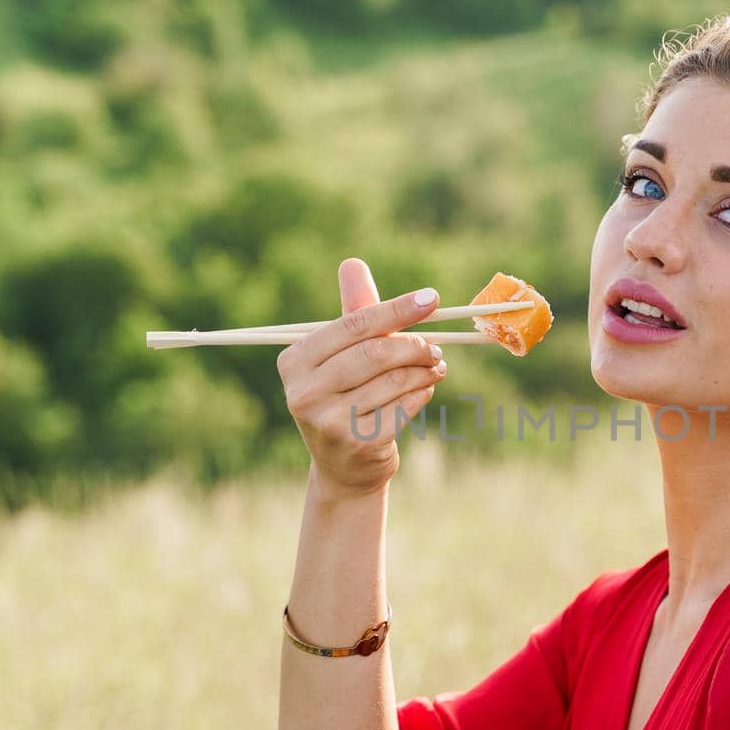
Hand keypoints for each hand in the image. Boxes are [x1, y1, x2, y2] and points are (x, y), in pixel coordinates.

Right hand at [276, 257, 446, 497]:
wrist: (344, 467)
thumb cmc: (346, 396)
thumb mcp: (343, 355)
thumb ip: (353, 311)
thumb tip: (352, 263)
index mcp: (294, 360)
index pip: (353, 324)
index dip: (397, 309)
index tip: (432, 299)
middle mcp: (303, 391)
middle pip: (375, 353)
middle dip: (414, 345)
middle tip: (435, 347)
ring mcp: (328, 421)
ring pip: (394, 380)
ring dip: (424, 370)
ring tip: (435, 366)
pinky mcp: (357, 442)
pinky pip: (405, 406)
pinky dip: (422, 393)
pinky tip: (423, 389)